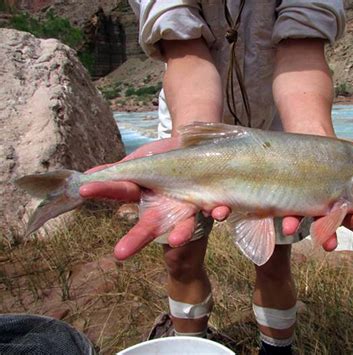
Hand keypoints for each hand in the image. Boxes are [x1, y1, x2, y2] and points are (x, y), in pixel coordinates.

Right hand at [79, 138, 229, 259]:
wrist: (195, 145)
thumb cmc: (163, 157)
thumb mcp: (140, 162)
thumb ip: (118, 171)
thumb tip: (86, 176)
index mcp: (144, 194)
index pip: (120, 193)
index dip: (103, 191)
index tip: (83, 189)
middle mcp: (164, 206)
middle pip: (149, 224)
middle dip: (136, 238)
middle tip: (120, 252)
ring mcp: (188, 206)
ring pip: (184, 224)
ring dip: (181, 232)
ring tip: (176, 239)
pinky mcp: (211, 200)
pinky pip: (216, 209)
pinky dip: (218, 211)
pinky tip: (219, 212)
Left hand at [280, 151, 352, 251]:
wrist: (316, 139)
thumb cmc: (348, 160)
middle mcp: (342, 212)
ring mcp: (320, 208)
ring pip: (324, 226)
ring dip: (328, 233)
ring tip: (330, 243)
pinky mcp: (298, 202)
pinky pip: (293, 214)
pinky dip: (292, 222)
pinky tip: (289, 228)